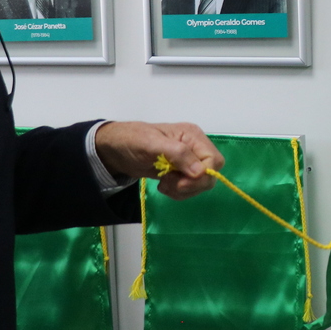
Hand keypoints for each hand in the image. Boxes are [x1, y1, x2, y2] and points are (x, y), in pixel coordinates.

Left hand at [93, 121, 223, 199]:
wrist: (116, 149)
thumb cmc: (132, 140)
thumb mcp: (152, 144)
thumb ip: (178, 154)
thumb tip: (200, 172)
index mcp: (193, 137)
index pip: (214, 160)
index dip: (203, 175)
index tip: (182, 181)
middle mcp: (195, 149)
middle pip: (210, 174)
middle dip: (191, 185)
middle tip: (169, 183)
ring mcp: (188, 162)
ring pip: (201, 184)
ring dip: (183, 190)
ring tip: (164, 183)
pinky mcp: (180, 173)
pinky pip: (189, 189)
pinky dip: (178, 193)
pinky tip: (164, 185)